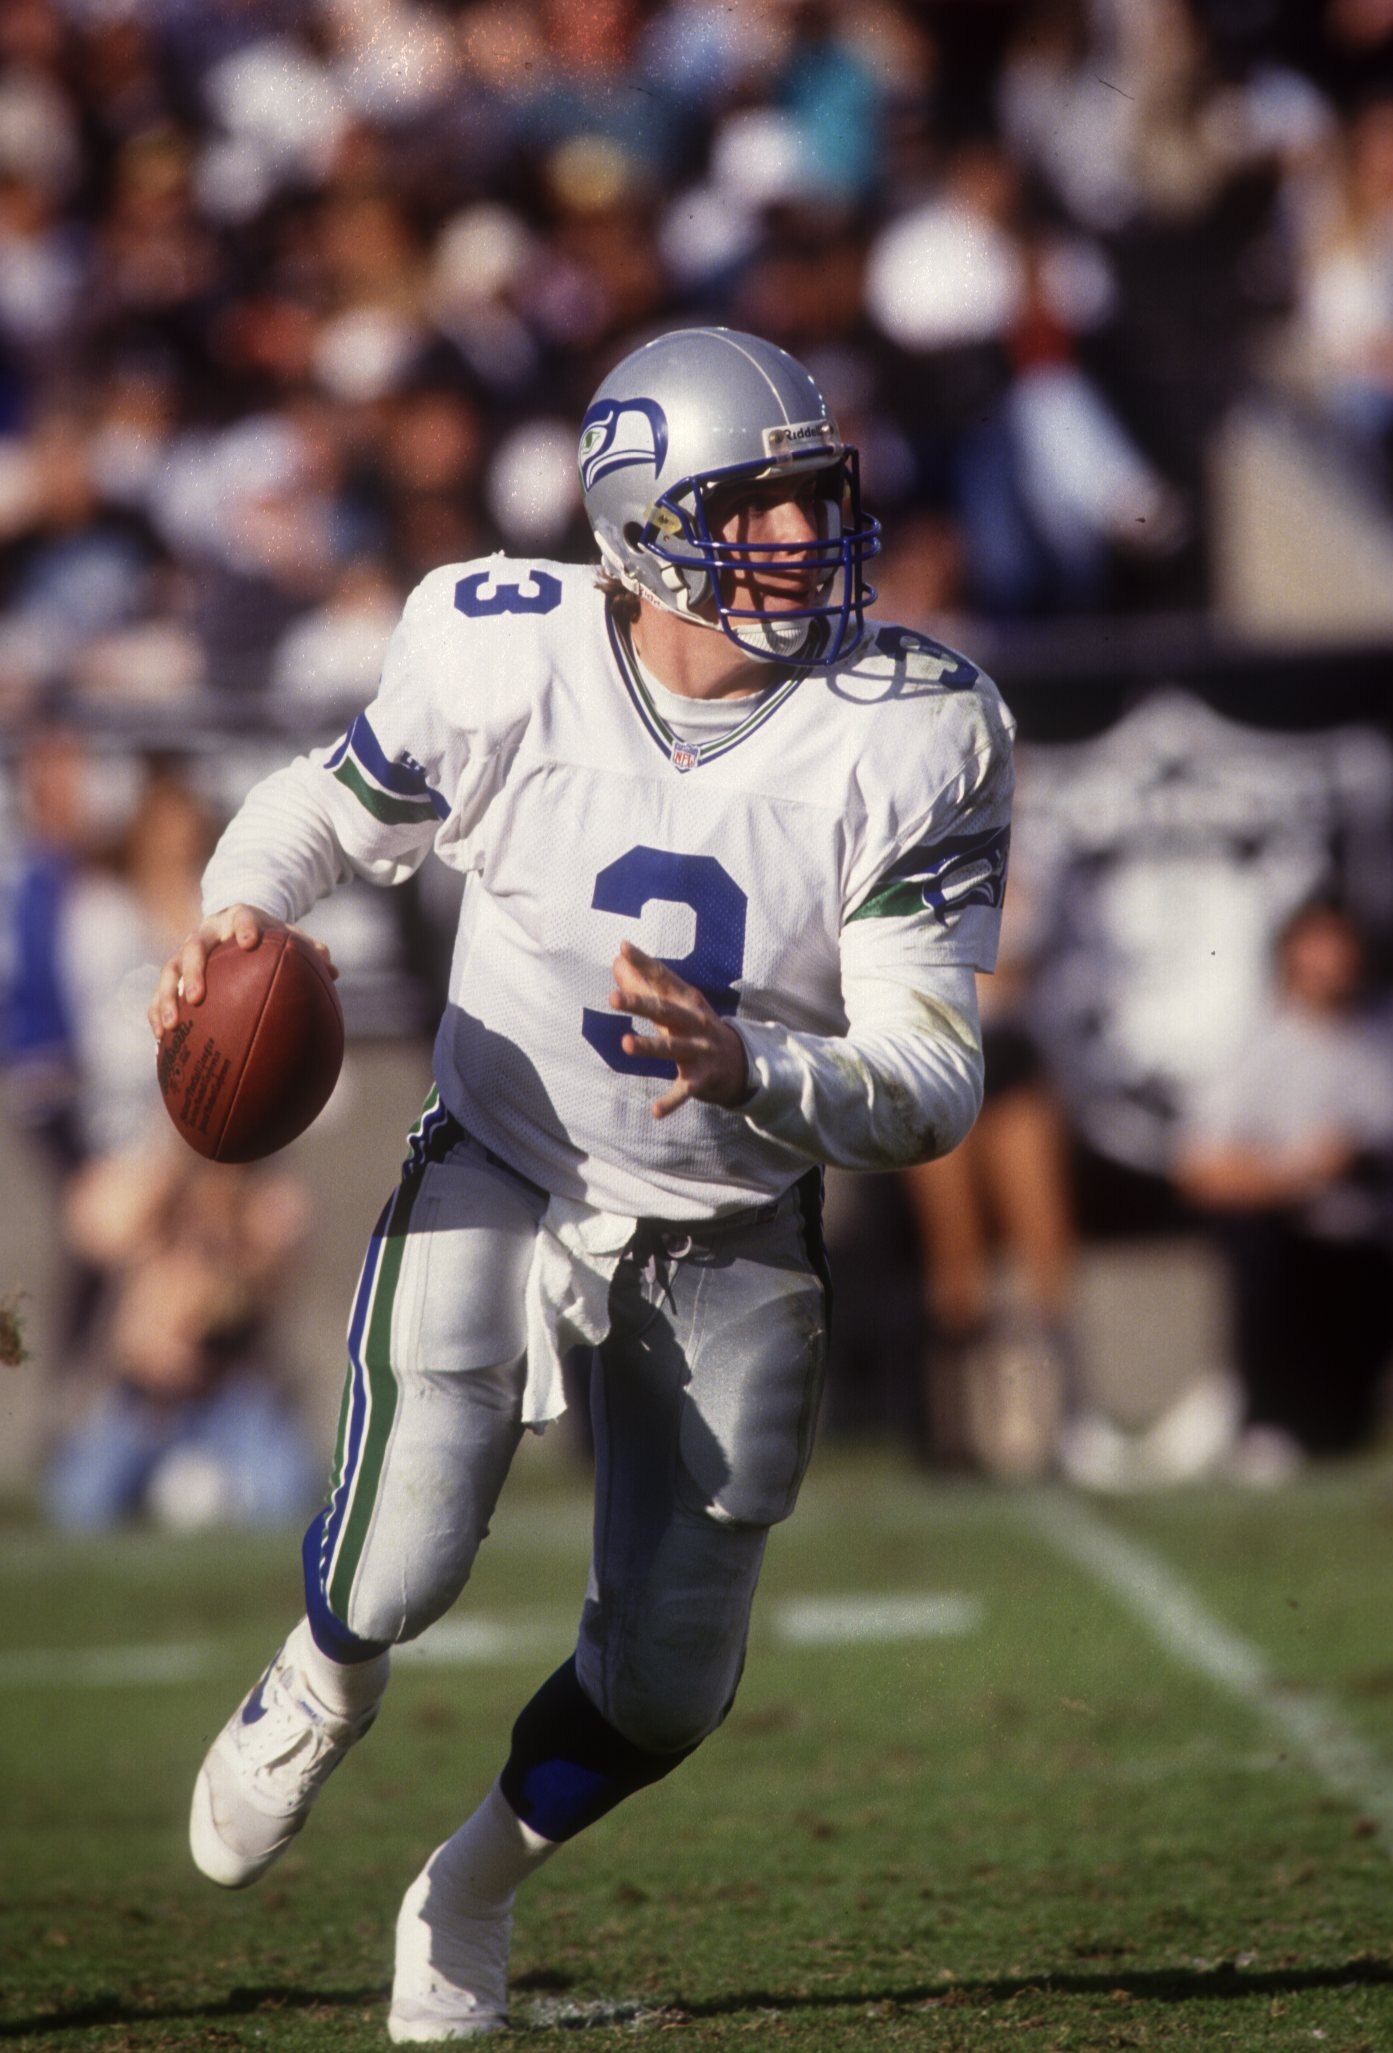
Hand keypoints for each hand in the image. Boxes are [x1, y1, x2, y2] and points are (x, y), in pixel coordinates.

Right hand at [147, 906, 336, 1040]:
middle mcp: (206, 933)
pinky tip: (160, 1042)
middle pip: (194, 947)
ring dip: (166, 998)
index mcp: (237, 919)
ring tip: (170, 1026)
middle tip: (196, 997)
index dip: (244, 927)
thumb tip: (333, 971)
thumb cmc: (267, 936)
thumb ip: (308, 950)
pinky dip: (156, 1015)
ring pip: (169, 972)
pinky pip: (159, 994)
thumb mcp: (288, 937)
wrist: (234, 923)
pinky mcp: (173, 973)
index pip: (242, 918)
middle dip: (193, 971)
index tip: (249, 942)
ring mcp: (186, 952)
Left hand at [610, 940, 749, 1120]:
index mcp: (687, 1002)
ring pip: (672, 1048)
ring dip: (650, 1046)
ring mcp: (700, 1051)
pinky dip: (671, 1102)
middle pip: (664, 1011)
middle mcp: (694, 1023)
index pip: (663, 978)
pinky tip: (655, 1112)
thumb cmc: (698, 1027)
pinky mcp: (701, 1079)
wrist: (742, 1064)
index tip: (623, 948)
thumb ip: (645, 984)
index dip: (644, 963)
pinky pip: (684, 1091)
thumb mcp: (676, 1005)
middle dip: (640, 1004)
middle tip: (612, 998)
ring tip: (625, 1044)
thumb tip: (617, 960)